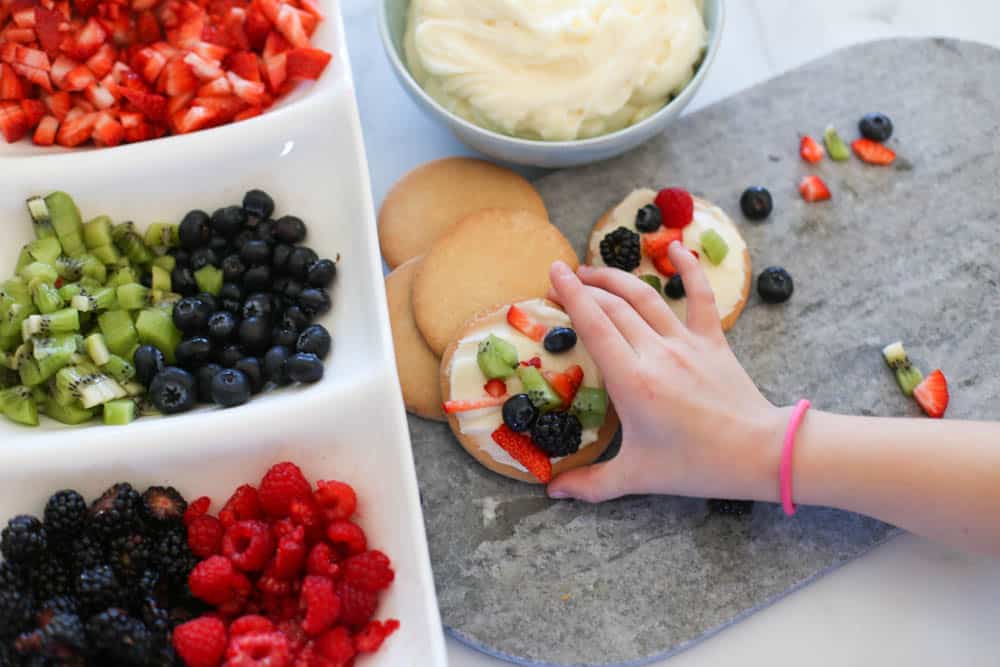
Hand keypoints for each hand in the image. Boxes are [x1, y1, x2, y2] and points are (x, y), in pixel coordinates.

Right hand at [546, 241, 784, 502]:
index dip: (570, 294)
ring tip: (595, 269)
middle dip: (585, 286)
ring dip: (617, 278)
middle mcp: (655, 352)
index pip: (593, 324)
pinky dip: (690, 269)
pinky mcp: (712, 341)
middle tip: (563, 279)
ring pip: (646, 298)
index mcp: (631, 380)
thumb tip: (552, 491)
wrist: (758, 452)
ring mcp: (686, 343)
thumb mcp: (636, 477)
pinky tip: (677, 249)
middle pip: (613, 305)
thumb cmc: (695, 465)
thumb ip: (591, 484)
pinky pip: (700, 297)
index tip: (551, 273)